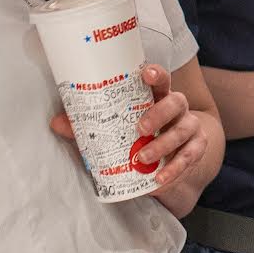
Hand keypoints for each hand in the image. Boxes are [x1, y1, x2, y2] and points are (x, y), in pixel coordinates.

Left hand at [51, 64, 210, 215]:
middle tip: (140, 128)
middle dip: (159, 114)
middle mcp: (178, 109)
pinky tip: (158, 178)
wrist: (178, 155)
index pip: (162, 80)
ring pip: (184, 129)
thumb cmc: (144, 136)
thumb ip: (93, 126)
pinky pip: (189, 157)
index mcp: (158, 98)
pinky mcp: (197, 148)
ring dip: (163, 144)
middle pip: (176, 102)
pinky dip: (174, 169)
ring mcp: (190, 128)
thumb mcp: (120, 130)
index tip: (146, 74)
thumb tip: (56, 122)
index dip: (157, 74)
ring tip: (142, 158)